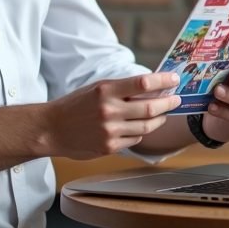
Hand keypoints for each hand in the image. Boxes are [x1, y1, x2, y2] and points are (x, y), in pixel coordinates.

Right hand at [43, 72, 180, 159]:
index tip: (175, 79)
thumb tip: (152, 87)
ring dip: (158, 120)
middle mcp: (109, 111)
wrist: (52, 129)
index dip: (163, 81)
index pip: (142, 83)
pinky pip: (135, 140)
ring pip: (146, 127)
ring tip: (162, 114)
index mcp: (105, 91)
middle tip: (176, 99)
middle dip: (168, 103)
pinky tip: (138, 127)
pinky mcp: (109, 147)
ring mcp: (109, 131)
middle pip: (150, 108)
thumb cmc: (75, 105)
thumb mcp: (96, 89)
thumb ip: (122, 89)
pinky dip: (140, 133)